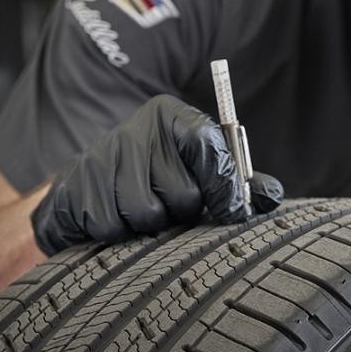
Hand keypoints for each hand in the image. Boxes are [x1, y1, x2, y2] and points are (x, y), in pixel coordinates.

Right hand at [31, 94, 283, 254]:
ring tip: (143, 211)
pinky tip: (115, 218)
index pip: (210, 146)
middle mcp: (137, 130)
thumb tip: (272, 196)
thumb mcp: (196, 168)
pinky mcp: (79, 186)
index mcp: (172, 117)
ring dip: (150, 225)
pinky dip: (119, 234)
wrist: (84, 183)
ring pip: (148, 214)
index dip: (225, 186)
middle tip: (170, 205)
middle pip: (182, 193)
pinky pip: (114, 227)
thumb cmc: (154, 176)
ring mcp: (104, 156)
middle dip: (181, 211)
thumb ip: (237, 181)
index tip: (233, 211)